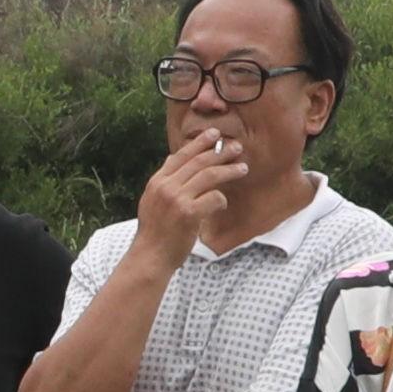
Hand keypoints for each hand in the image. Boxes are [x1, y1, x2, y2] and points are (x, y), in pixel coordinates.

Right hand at [131, 117, 246, 256]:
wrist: (150, 256)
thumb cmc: (154, 232)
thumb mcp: (151, 201)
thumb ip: (164, 181)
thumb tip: (172, 159)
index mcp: (157, 182)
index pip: (180, 155)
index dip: (199, 143)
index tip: (213, 135)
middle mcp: (166, 187)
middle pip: (198, 162)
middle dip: (220, 152)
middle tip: (236, 147)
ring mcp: (177, 199)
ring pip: (209, 175)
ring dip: (229, 170)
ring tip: (242, 168)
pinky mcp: (189, 214)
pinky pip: (214, 198)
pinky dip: (221, 199)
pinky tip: (224, 202)